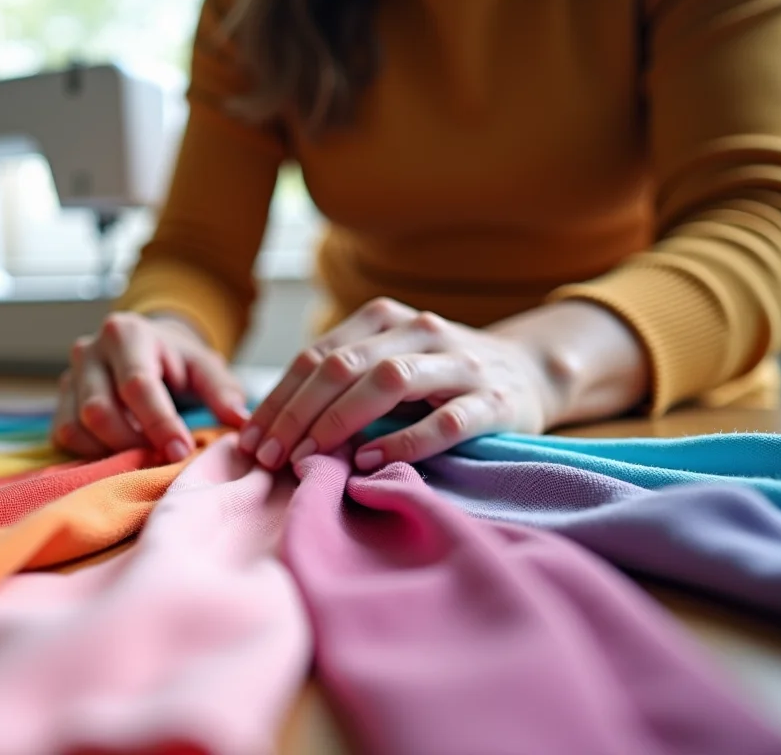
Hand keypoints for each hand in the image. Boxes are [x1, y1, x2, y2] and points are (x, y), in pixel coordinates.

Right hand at [52, 312, 248, 461]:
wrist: (145, 350)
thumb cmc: (178, 362)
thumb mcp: (206, 367)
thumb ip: (223, 391)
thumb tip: (241, 421)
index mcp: (126, 334)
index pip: (137, 385)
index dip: (159, 423)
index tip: (182, 452)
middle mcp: (89, 351)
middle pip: (100, 410)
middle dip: (134, 443)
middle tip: (165, 461)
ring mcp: (68, 376)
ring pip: (78, 427)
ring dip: (112, 452)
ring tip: (146, 457)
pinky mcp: (60, 401)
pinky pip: (65, 436)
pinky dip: (92, 453)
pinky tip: (121, 455)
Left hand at [239, 298, 567, 470]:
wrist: (530, 372)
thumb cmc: (438, 378)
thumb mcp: (387, 364)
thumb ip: (339, 381)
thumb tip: (267, 423)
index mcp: (384, 319)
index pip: (317, 356)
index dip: (278, 399)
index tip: (249, 440)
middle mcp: (420, 332)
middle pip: (344, 366)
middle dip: (298, 413)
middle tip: (270, 457)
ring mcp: (461, 364)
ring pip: (390, 381)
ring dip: (341, 421)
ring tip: (310, 457)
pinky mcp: (496, 401)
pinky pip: (446, 420)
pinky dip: (405, 441)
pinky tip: (372, 461)